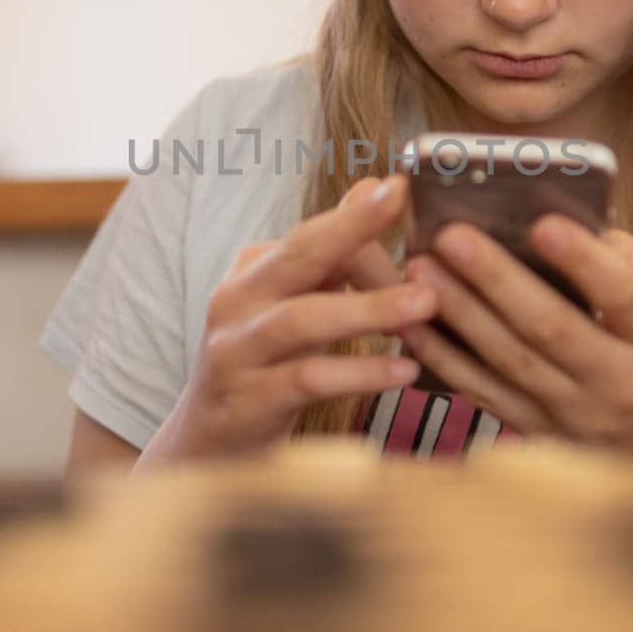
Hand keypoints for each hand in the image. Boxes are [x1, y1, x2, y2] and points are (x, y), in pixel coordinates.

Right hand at [139, 175, 435, 467]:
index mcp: (253, 272)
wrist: (208, 444)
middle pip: (297, 258)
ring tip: (424, 303)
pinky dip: (357, 372)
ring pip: (303, 320)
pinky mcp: (247, 401)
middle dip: (350, 229)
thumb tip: (371, 187)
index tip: (400, 188)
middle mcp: (237, 302)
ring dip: (367, 309)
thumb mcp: (294, 305)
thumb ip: (331, 254)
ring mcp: (236, 352)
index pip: (309, 236)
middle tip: (399, 206)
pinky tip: (404, 371)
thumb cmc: (266, 367)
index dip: (357, 218)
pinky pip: (307, 379)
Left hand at [399, 216, 632, 472]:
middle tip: (451, 234)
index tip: (542, 222)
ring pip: (508, 361)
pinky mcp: (539, 431)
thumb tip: (564, 215)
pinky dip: (443, 358)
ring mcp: (574, 413)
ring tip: (420, 267)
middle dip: (496, 279)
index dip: (584, 261)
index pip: (624, 297)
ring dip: (459, 312)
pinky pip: (483, 393)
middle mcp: (619, 381)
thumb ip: (631, 259)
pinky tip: (410, 323)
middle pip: (551, 328)